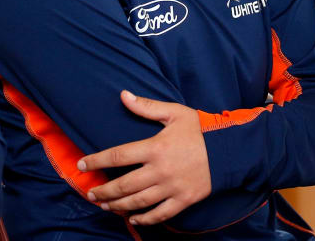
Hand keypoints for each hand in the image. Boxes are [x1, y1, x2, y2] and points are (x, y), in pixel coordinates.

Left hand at [78, 90, 210, 225]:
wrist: (233, 150)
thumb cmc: (202, 129)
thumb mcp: (174, 113)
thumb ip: (146, 106)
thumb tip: (123, 95)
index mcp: (155, 147)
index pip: (117, 155)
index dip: (96, 160)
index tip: (82, 164)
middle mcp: (160, 170)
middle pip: (124, 185)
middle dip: (103, 191)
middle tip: (90, 193)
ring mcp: (172, 187)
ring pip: (138, 202)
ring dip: (118, 206)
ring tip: (104, 205)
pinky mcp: (185, 200)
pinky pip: (161, 214)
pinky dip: (145, 219)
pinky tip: (132, 218)